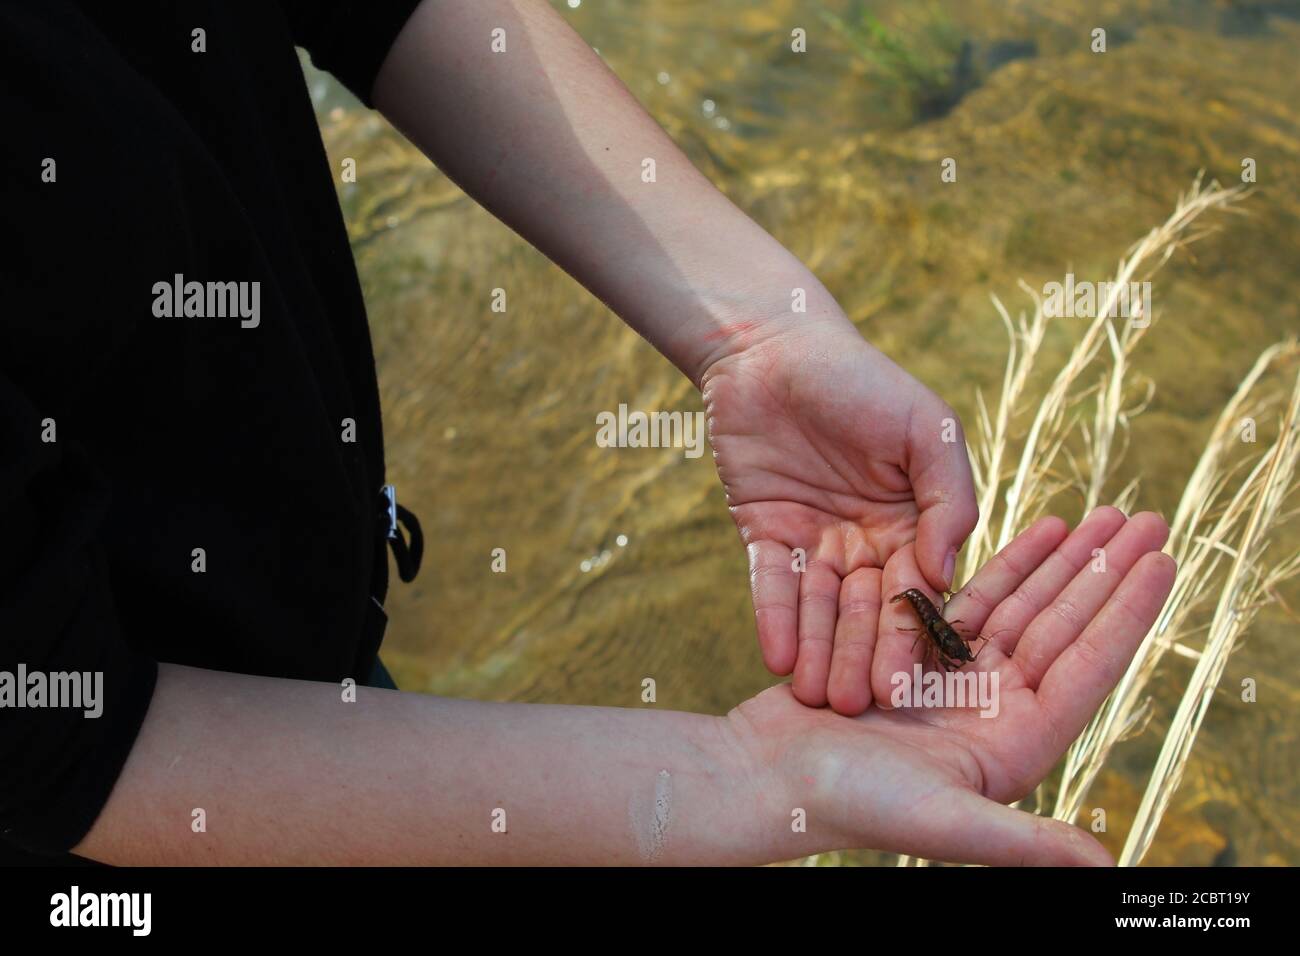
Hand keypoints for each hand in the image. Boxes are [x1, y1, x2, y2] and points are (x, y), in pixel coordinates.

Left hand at [700, 316, 977, 713]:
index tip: (908, 682)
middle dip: (860, 655)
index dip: (911, 635)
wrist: (774, 348)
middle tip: (856, 706)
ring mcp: (816, 540)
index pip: (917, 590)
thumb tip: (946, 573)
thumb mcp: (925, 428)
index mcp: (916, 522)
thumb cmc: (862, 379)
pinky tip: (774, 656)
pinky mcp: (765, 534)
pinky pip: (770, 584)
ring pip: (819, 607)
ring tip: (813, 697)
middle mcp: (869, 540)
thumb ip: (948, 497)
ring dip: (817, 650)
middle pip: (866, 609)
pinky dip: (773, 617)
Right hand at [724, 508, 1174, 865]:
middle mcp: (996, 713)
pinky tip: (1038, 531)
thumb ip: (1020, 842)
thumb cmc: (847, 802)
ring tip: (1100, 513)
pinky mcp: (919, 656)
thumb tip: (1103, 866)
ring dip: (1063, 561)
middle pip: (1064, 628)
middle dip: (1105, 572)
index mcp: (1015, 746)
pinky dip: (1007, 565)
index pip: (1086, 667)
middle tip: (1146, 517)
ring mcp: (959, 682)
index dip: (1128, 612)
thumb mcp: (941, 819)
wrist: (767, 777)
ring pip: (1024, 607)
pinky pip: (973, 600)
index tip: (1165, 558)